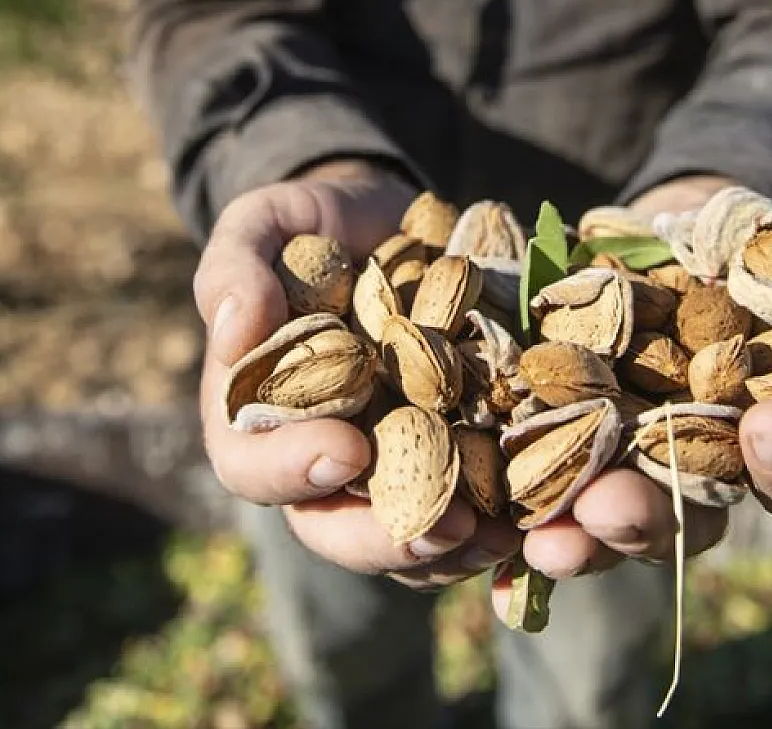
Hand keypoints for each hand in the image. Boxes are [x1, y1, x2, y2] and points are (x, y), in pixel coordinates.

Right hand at [193, 160, 522, 589]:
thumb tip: (236, 329)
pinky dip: (497, 522)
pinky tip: (535, 513)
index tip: (345, 450)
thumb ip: (236, 267)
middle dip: (386, 538)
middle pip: (332, 529)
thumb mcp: (264, 225)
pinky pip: (465, 516)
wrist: (391, 221)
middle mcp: (317, 459)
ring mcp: (386, 468)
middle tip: (442, 527)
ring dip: (449, 549)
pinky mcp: (449, 460)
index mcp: (256, 418)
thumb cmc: (312, 225)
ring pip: (403, 539)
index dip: (292, 469)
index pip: (252, 466)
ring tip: (500, 535)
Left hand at [499, 174, 771, 605]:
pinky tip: (493, 506)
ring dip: (575, 529)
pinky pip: (537, 475)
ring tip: (549, 533)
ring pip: (607, 514)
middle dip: (653, 519)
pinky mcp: (560, 430)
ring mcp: (627, 457)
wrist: (689, 217)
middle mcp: (699, 470)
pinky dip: (517, 496)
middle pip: (686, 521)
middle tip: (619, 506)